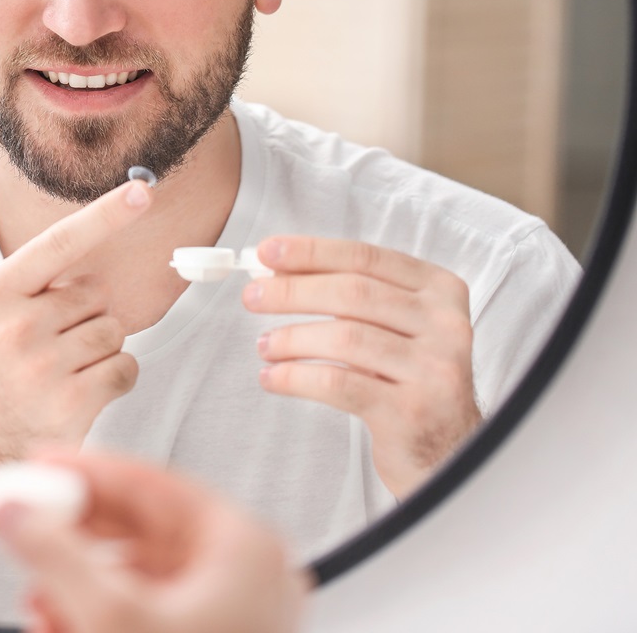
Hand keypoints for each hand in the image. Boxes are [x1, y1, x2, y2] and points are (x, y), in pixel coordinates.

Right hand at [0, 179, 152, 459]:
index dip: (107, 213)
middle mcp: (16, 325)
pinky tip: (81, 394)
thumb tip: (99, 240)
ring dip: (100, 351)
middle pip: (96, 295)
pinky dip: (115, 379)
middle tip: (52, 350)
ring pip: (115, 331)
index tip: (143, 190)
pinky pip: (126, 368)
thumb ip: (35, 284)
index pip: (61, 241)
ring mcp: (43, 366)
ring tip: (61, 374)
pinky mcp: (71, 403)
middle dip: (86, 318)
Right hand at [0, 451, 307, 632]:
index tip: (38, 463)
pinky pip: (143, 611)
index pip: (152, 484)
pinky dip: (96, 613)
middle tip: (23, 518)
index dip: (88, 471)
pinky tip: (55, 623)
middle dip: (75, 531)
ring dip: (78, 579)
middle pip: (142, 527)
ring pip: (138, 573)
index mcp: (244, 549)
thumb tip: (17, 511)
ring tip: (35, 588)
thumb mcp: (115, 621)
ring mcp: (229, 614)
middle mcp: (243, 574)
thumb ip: (58, 557)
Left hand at [245, 236, 480, 498]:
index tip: (268, 252)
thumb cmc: (409, 377)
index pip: (366, 257)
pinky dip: (296, 377)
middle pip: (353, 293)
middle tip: (253, 297)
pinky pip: (338, 384)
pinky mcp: (410, 412)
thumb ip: (348, 294)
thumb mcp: (393, 326)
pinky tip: (273, 377)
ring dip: (292, 338)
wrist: (447, 449)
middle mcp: (445, 325)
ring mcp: (433, 369)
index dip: (312, 252)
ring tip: (265, 345)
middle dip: (293, 291)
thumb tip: (277, 270)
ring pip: (344, 337)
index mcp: (440, 290)